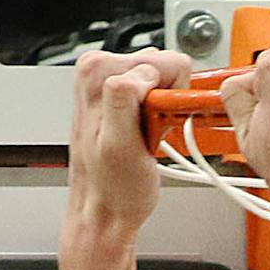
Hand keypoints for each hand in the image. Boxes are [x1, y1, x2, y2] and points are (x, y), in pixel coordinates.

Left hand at [66, 48, 191, 239]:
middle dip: (166, 102)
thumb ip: (124, 99)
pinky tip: (145, 134)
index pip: (166, 62)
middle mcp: (99, 69)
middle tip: (150, 132)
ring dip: (163, 111)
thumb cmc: (113, 186)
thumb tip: (139, 73)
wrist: (104, 208)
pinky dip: (160, 116)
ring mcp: (111, 80)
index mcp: (97, 71)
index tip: (158, 123)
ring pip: (166, 80)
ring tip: (146, 136)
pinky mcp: (122, 93)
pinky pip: (160, 93)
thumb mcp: (119, 145)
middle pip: (166, 67)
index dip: (171, 98)